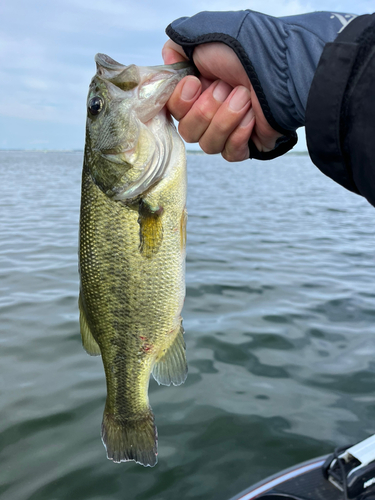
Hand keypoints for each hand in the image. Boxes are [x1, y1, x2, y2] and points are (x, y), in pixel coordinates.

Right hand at [162, 40, 282, 161]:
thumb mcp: (204, 35)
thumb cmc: (249, 50)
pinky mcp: (246, 146)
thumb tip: (168, 59)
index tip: (195, 83)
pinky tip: (251, 118)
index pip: (173, 111)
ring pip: (208, 145)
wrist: (283, 69)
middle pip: (188, 131)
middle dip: (206, 109)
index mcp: (198, 90)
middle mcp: (210, 112)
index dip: (180, 102)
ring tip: (245, 97)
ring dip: (225, 119)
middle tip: (227, 87)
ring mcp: (228, 131)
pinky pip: (229, 154)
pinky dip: (239, 135)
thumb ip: (177, 45)